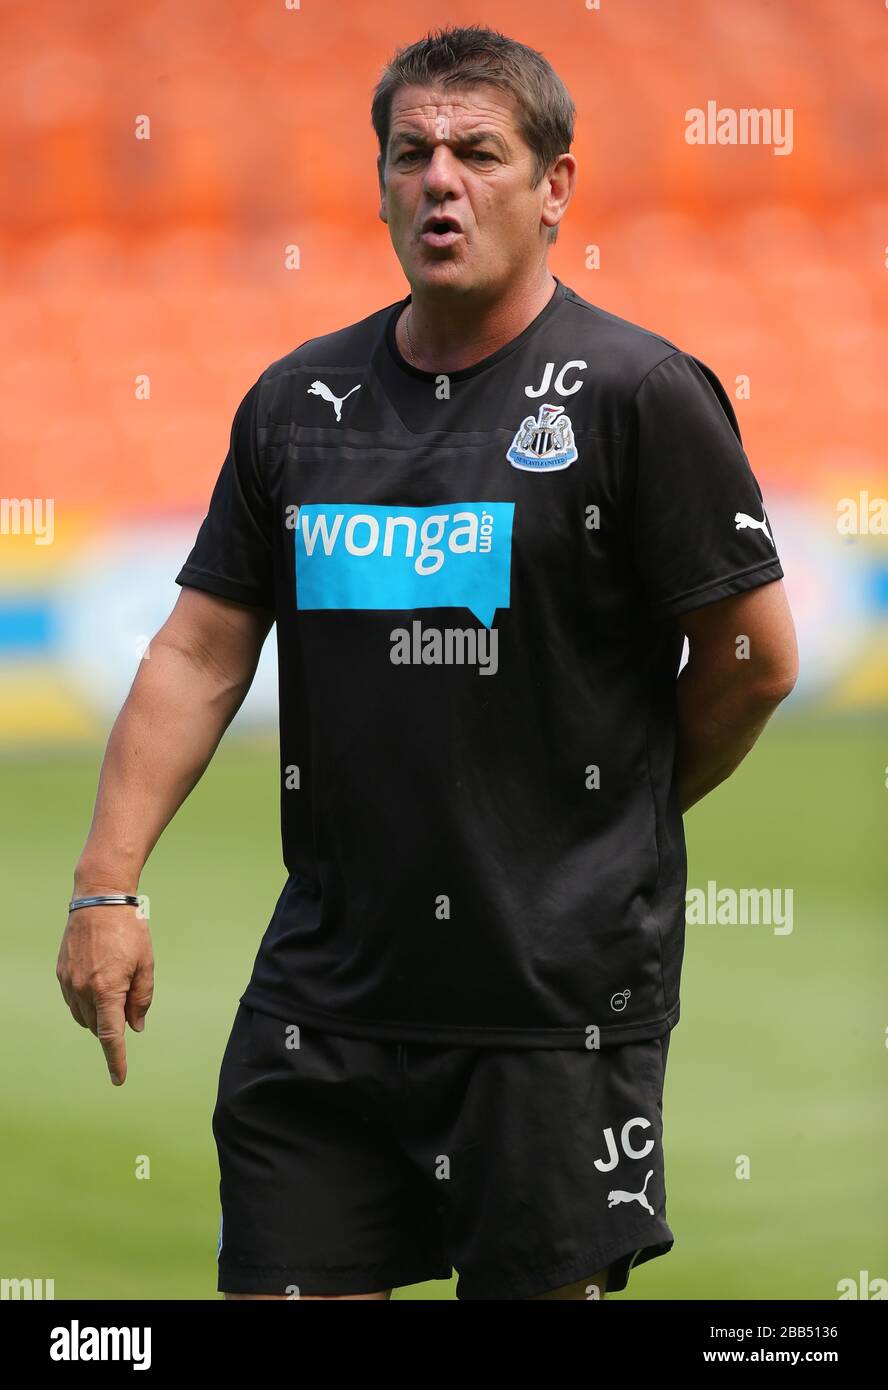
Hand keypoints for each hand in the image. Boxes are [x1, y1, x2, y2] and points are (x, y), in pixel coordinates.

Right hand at [56, 901, 154, 1085]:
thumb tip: (135, 1027)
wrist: (99, 900)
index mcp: (107, 989)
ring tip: (115, 986)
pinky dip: (87, 1002)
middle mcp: (83, 989)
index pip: (111, 1036)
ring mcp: (68, 982)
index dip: (116, 1060)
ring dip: (99, 1015)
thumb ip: (141, 999)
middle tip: (129, 998)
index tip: (119, 1079)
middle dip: (114, 1024)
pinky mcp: (61, 973)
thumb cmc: (128, 930)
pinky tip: (99, 984)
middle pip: (99, 1026)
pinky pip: (73, 1001)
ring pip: (84, 1016)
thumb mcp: (145, 964)